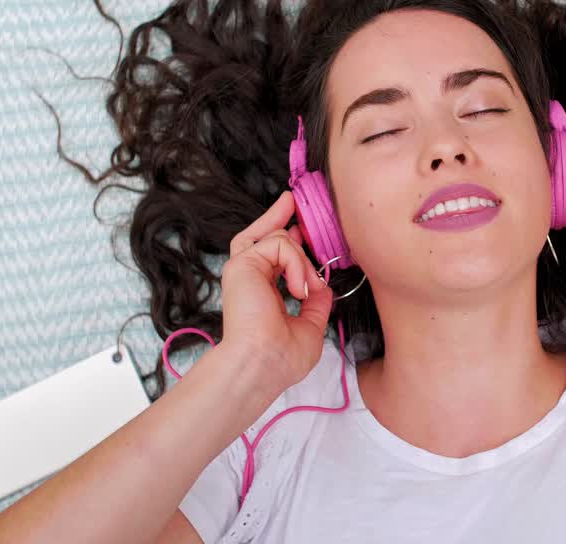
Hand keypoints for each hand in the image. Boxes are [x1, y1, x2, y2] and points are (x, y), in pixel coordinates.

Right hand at [220, 190, 333, 392]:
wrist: (262, 363)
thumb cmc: (281, 357)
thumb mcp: (310, 326)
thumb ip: (316, 303)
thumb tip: (323, 285)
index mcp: (261, 293)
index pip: (270, 256)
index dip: (285, 238)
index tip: (298, 225)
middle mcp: (249, 278)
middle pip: (260, 235)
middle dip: (278, 216)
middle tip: (292, 201)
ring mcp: (243, 269)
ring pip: (276, 237)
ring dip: (302, 261)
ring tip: (306, 288)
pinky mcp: (242, 263)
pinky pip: (278, 243)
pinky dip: (296, 262)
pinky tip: (299, 288)